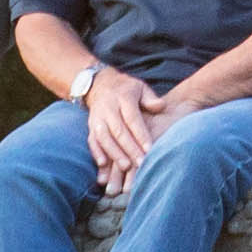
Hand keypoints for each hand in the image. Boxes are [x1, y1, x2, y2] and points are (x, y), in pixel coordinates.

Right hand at [77, 69, 165, 188]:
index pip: (132, 118)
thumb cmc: (127, 89)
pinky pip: (91, 140)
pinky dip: (96, 152)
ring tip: (126, 167)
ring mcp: (97, 118)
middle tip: (141, 163)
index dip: (141, 135)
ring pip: (104, 137)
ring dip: (114, 153)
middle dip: (130, 149)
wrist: (101, 84)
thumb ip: (150, 98)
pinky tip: (103, 165)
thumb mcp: (140, 88)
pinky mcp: (90, 126)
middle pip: (118, 130)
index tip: (150, 149)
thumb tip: (161, 106)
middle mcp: (108, 108)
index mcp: (123, 98)